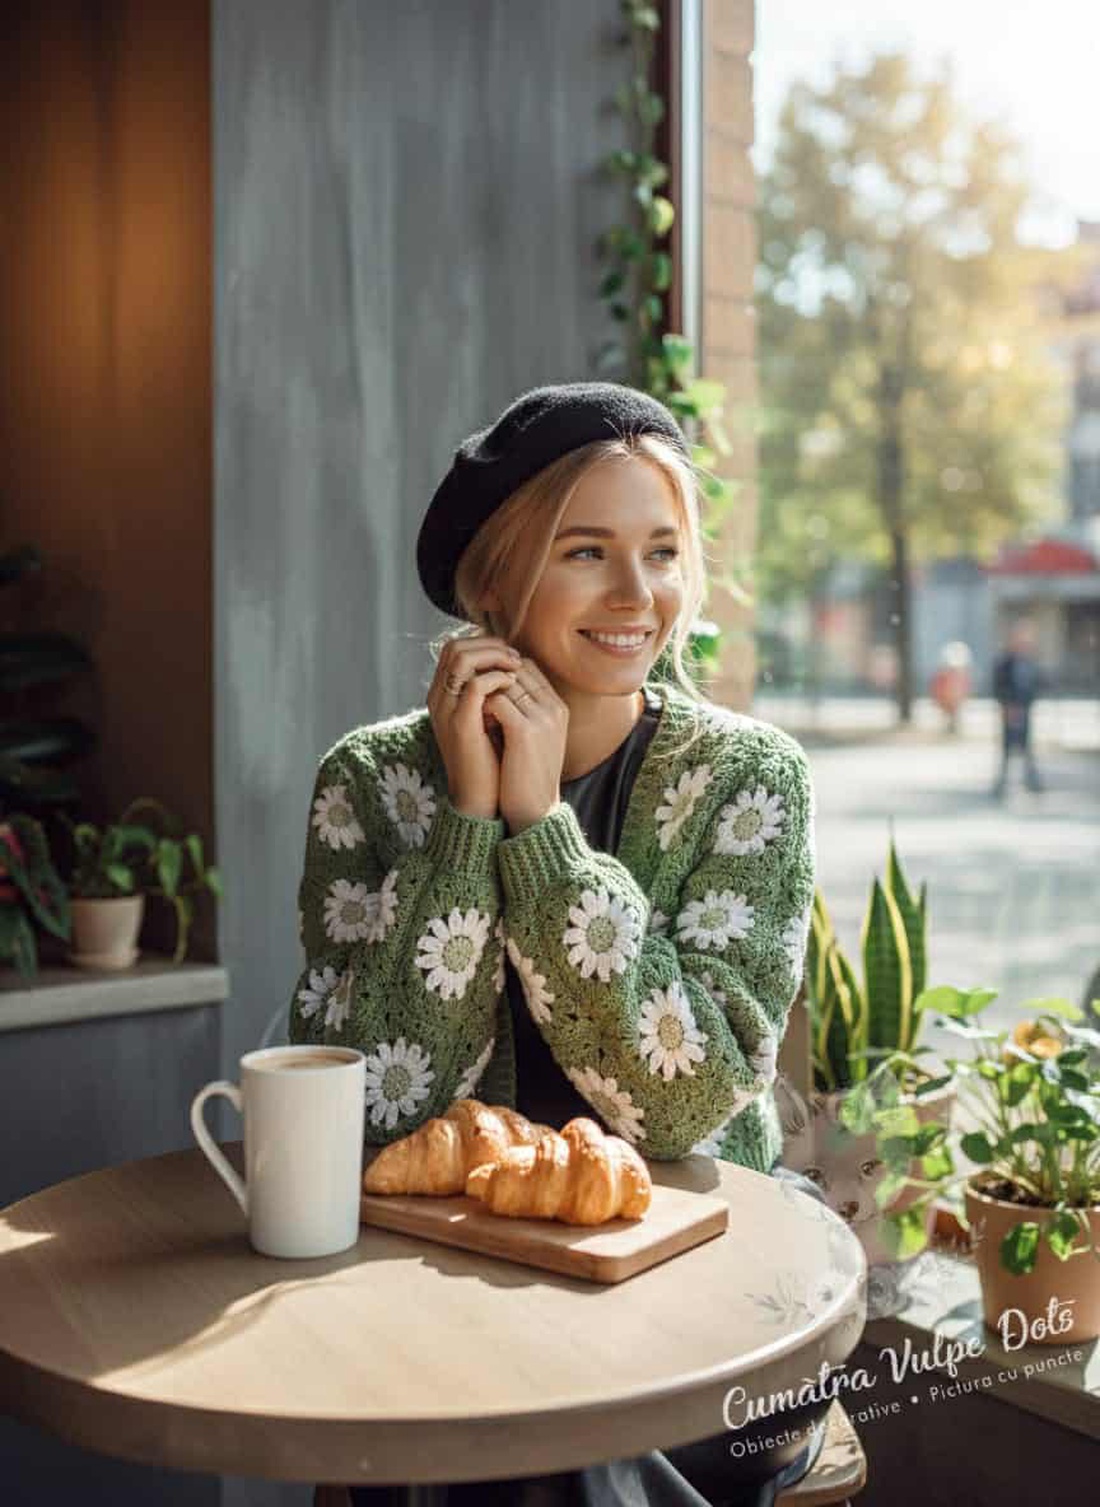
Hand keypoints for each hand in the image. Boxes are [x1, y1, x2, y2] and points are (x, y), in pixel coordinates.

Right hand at [426, 634, 521, 818]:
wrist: (479, 797)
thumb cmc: (488, 759)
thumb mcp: (485, 719)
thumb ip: (487, 694)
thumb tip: (508, 665)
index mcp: (442, 695)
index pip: (454, 648)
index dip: (483, 643)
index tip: (509, 654)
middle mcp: (438, 698)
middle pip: (454, 646)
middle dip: (489, 644)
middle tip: (515, 657)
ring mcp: (447, 709)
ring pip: (461, 658)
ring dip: (494, 655)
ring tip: (516, 666)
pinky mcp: (461, 724)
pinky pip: (475, 685)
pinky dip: (497, 678)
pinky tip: (514, 684)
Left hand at [483, 658, 568, 834]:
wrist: (534, 811)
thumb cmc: (527, 775)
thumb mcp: (534, 737)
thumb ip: (525, 709)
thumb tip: (498, 688)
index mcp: (557, 706)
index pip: (528, 666)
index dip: (501, 671)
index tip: (482, 685)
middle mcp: (554, 707)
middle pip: (516, 669)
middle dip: (490, 678)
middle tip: (472, 693)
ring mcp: (542, 717)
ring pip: (504, 682)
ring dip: (484, 692)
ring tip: (473, 709)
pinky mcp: (526, 731)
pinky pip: (497, 700)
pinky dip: (481, 707)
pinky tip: (475, 722)